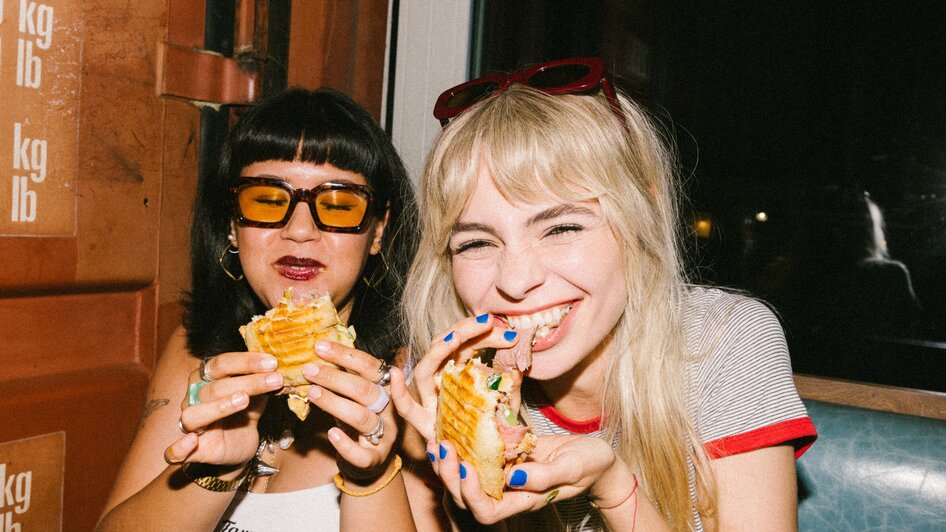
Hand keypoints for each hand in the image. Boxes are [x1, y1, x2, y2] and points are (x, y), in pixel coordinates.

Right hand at [164, 351, 284, 466]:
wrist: (237, 449)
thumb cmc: (243, 417)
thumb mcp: (257, 399)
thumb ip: (265, 387)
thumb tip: (283, 371)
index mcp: (207, 380)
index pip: (221, 364)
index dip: (246, 361)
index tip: (272, 362)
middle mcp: (194, 398)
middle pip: (214, 387)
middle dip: (247, 382)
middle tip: (275, 379)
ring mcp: (190, 425)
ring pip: (194, 414)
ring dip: (219, 406)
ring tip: (244, 400)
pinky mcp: (191, 451)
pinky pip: (174, 452)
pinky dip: (179, 447)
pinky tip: (192, 441)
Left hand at [302, 340, 397, 475]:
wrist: (371, 461)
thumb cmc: (360, 420)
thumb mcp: (356, 397)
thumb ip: (345, 378)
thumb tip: (317, 354)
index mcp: (386, 388)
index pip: (369, 367)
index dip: (345, 355)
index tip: (320, 346)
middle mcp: (389, 409)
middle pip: (364, 390)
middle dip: (335, 377)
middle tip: (309, 369)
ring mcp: (385, 435)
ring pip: (361, 417)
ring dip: (335, 403)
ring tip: (312, 393)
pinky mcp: (375, 459)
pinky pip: (362, 454)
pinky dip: (346, 444)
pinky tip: (331, 433)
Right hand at [390, 313, 520, 445]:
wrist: (489, 465)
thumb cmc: (497, 431)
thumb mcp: (508, 403)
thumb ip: (511, 384)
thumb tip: (518, 363)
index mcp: (460, 373)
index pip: (468, 344)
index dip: (486, 335)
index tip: (510, 334)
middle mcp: (441, 382)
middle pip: (445, 348)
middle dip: (464, 331)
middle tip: (487, 322)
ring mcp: (430, 401)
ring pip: (425, 369)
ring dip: (438, 351)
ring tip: (454, 337)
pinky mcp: (423, 423)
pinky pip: (406, 409)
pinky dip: (399, 393)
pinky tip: (397, 376)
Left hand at [429, 434, 626, 524]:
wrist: (596, 456)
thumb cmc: (589, 465)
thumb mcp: (573, 468)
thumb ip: (544, 476)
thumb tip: (512, 476)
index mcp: (525, 500)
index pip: (487, 512)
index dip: (471, 495)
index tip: (466, 467)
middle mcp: (509, 491)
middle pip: (468, 497)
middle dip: (451, 476)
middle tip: (443, 448)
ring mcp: (506, 474)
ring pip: (468, 478)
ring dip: (450, 464)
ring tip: (438, 441)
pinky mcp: (506, 456)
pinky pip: (479, 457)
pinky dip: (463, 446)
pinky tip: (453, 429)